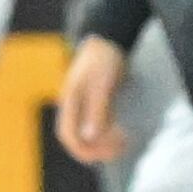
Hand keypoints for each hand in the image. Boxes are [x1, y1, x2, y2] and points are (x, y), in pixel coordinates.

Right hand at [54, 34, 131, 166]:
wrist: (110, 40)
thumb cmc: (104, 60)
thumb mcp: (102, 85)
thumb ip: (97, 110)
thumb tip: (90, 137)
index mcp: (70, 102)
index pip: (68, 136)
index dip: (85, 149)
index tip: (108, 152)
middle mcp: (73, 107)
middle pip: (77, 138)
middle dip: (96, 149)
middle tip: (120, 149)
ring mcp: (83, 105)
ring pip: (87, 134)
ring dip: (103, 143)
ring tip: (123, 143)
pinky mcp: (95, 103)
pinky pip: (97, 125)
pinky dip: (107, 134)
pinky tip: (122, 134)